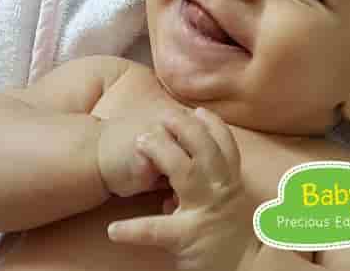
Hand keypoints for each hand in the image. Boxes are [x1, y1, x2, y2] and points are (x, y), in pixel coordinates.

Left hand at [106, 107, 256, 270]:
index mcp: (230, 183)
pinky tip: (114, 230)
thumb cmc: (234, 238)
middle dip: (185, 128)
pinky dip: (134, 229)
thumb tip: (168, 196)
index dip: (213, 125)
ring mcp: (204, 210)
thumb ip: (206, 194)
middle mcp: (220, 190)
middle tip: (164, 115)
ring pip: (185, 172)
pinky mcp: (188, 237)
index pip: (226, 146)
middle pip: (205, 149)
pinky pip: (158, 230)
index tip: (198, 111)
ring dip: (163, 153)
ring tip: (141, 141)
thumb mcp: (228, 208)